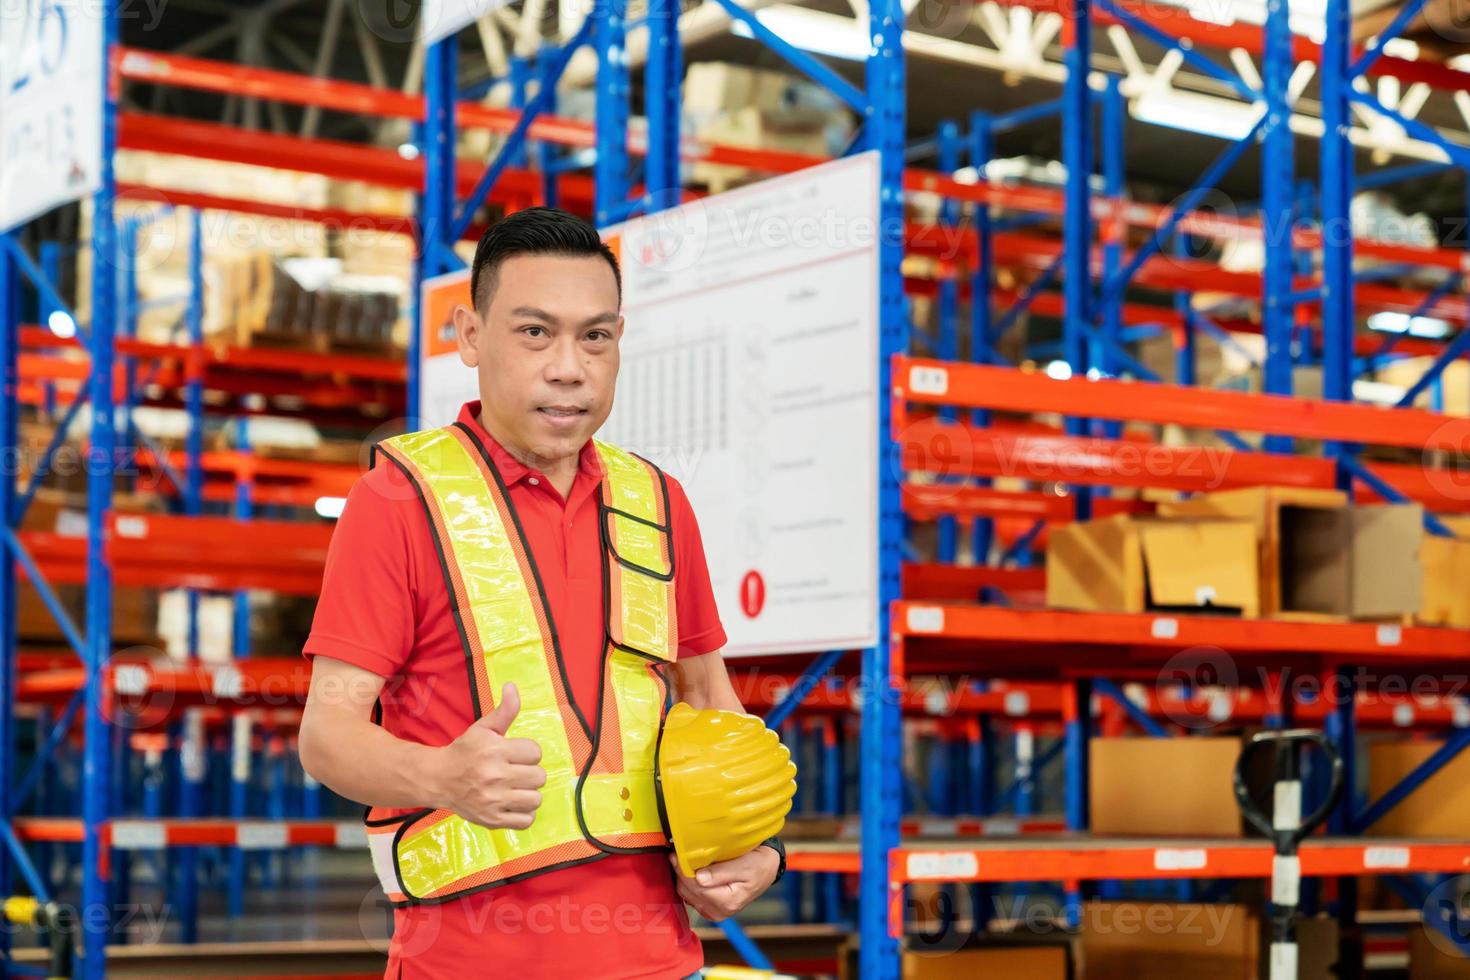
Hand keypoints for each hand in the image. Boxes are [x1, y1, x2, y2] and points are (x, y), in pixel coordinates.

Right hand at [435, 683, 545, 829]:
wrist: (438, 779)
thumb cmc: (465, 752)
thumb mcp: (483, 728)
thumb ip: (504, 710)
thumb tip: (512, 686)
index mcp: (494, 751)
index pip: (535, 752)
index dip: (527, 752)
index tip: (514, 754)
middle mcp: (494, 776)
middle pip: (539, 776)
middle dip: (529, 773)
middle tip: (514, 772)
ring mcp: (493, 801)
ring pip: (536, 799)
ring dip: (528, 793)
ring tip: (514, 788)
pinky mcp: (492, 820)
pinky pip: (527, 820)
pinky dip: (524, 813)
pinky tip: (512, 803)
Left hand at [669, 846, 779, 920]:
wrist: (766, 869)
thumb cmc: (758, 865)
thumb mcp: (744, 865)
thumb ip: (721, 872)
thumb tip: (699, 878)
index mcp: (728, 902)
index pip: (697, 888)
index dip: (684, 871)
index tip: (676, 855)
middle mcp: (719, 911)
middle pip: (689, 892)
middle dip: (681, 873)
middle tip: (676, 854)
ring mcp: (714, 911)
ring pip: (687, 895)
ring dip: (683, 878)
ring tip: (682, 860)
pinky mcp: (710, 907)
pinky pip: (691, 896)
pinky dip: (688, 883)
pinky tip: (690, 870)